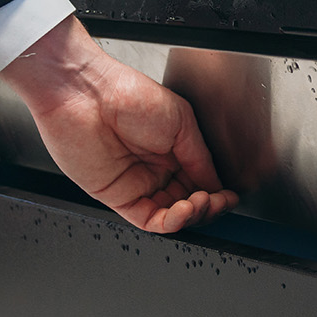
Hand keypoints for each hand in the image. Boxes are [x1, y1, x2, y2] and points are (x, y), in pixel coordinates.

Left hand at [0, 15, 238, 232]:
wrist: (88, 95)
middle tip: (218, 200)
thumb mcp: (181, 120)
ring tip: (201, 202)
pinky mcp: (117, 197)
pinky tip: (182, 210)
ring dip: (191, 215)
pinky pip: (148, 219)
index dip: (216, 192)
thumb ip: (199, 156)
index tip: (229, 196)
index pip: (199, 181)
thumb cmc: (128, 94)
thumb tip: (215, 182)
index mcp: (172, 148)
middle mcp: (155, 168)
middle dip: (208, 206)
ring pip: (170, 215)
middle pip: (188, 201)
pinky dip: (169, 222)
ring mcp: (136, 184)